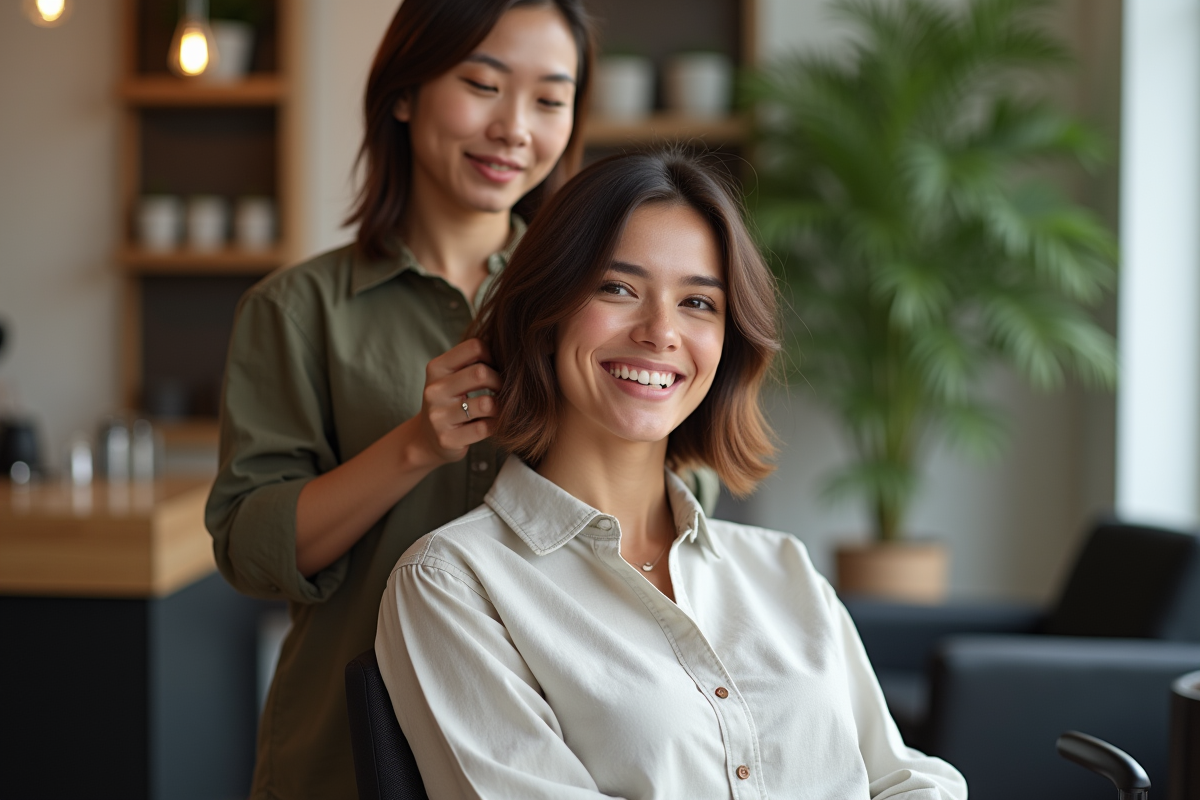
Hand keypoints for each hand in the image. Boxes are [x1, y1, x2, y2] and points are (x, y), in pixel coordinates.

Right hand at [406, 338, 501, 467]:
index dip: (493, 355)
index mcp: (437, 368)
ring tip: (499, 406)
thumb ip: (472, 360)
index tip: (495, 367)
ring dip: (500, 405)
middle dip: (499, 381)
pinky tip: (493, 423)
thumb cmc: (449, 401)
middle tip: (502, 389)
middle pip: (481, 373)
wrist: (426, 439)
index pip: (474, 346)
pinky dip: (496, 425)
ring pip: (485, 403)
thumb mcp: (451, 376)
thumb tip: (507, 343)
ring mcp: (439, 416)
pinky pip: (485, 428)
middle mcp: (434, 390)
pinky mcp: (447, 439)